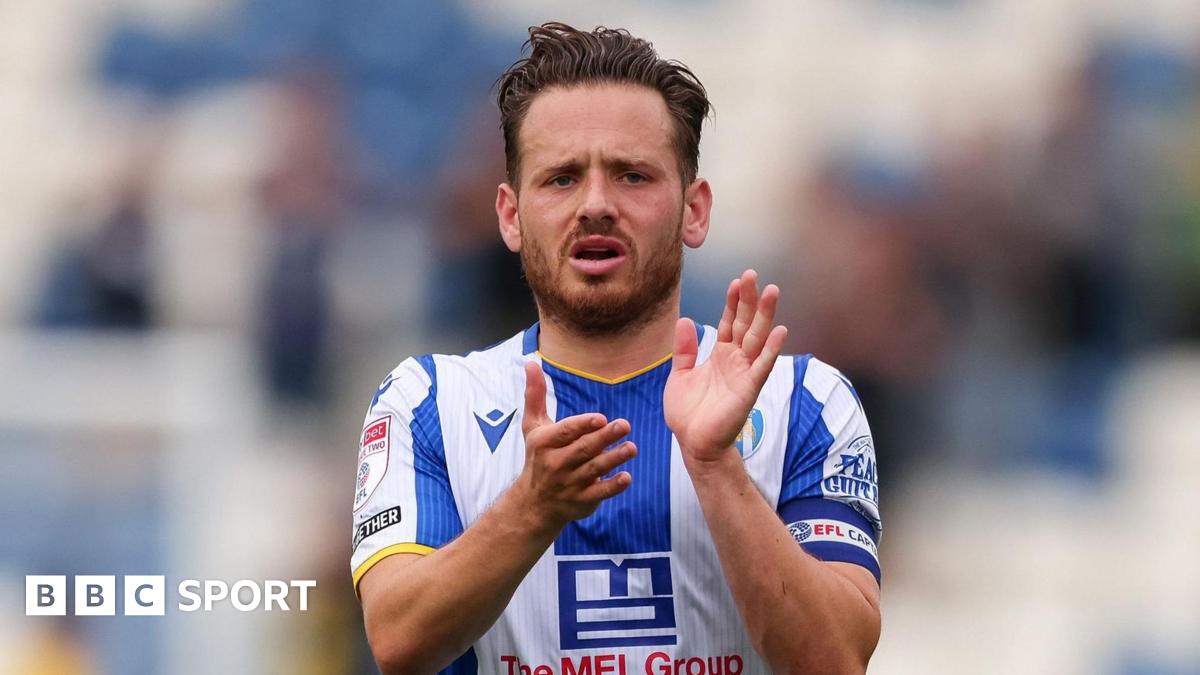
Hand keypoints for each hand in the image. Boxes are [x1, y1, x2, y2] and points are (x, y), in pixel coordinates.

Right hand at [512, 361, 636, 532]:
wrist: (534, 503)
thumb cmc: (538, 456)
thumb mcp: (533, 426)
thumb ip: (535, 395)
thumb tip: (531, 362)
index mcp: (544, 443)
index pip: (566, 432)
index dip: (583, 425)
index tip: (600, 418)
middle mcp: (555, 463)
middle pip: (583, 449)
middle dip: (604, 438)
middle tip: (625, 425)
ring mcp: (569, 484)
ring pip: (594, 469)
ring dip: (614, 459)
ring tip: (632, 448)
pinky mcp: (582, 501)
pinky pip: (599, 493)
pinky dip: (613, 486)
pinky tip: (627, 477)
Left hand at [665, 269, 787, 465]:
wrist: (693, 444)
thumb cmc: (689, 413)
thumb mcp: (680, 375)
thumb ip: (685, 349)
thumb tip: (686, 320)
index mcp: (720, 356)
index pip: (729, 322)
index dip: (733, 302)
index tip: (737, 281)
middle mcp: (735, 361)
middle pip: (745, 324)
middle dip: (749, 300)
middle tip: (753, 275)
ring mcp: (744, 373)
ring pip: (757, 339)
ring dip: (765, 316)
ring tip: (772, 291)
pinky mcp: (748, 389)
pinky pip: (761, 366)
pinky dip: (770, 349)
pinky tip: (779, 331)